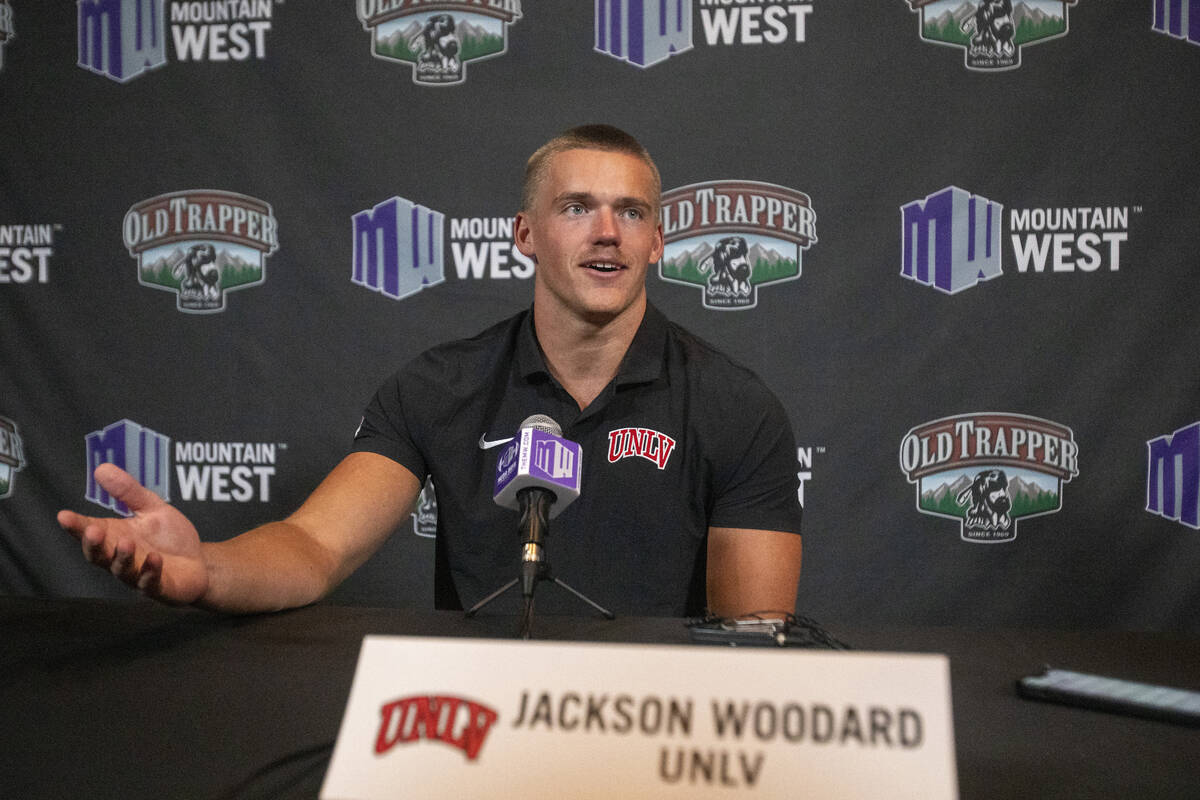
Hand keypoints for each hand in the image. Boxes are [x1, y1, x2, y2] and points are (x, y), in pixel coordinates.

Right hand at [57, 463, 208, 604]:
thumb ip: (128, 492)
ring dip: (122, 557)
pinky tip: (155, 559)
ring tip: (126, 542)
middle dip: (93, 544)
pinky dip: (150, 571)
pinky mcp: (158, 587)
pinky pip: (150, 582)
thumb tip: (101, 469)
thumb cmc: (169, 537)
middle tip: (92, 531)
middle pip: (98, 555)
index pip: (89, 531)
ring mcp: (137, 575)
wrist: (199, 562)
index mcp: (115, 537)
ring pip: (122, 570)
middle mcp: (120, 558)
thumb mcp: (152, 508)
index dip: (75, 526)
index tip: (63, 515)